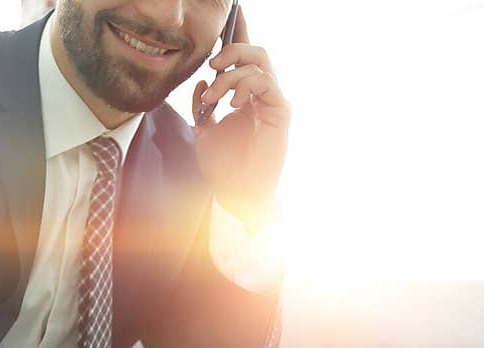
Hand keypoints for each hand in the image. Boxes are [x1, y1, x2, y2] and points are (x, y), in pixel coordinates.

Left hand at [192, 7, 289, 233]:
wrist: (238, 194)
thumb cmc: (224, 167)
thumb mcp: (203, 130)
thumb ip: (202, 105)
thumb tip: (202, 81)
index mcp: (246, 95)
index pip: (243, 59)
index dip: (235, 36)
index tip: (227, 16)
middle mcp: (263, 94)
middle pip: (255, 51)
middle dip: (231, 49)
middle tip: (211, 65)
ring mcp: (274, 101)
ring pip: (259, 62)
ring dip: (233, 73)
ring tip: (216, 96)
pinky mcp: (281, 112)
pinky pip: (267, 82)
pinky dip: (246, 85)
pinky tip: (233, 103)